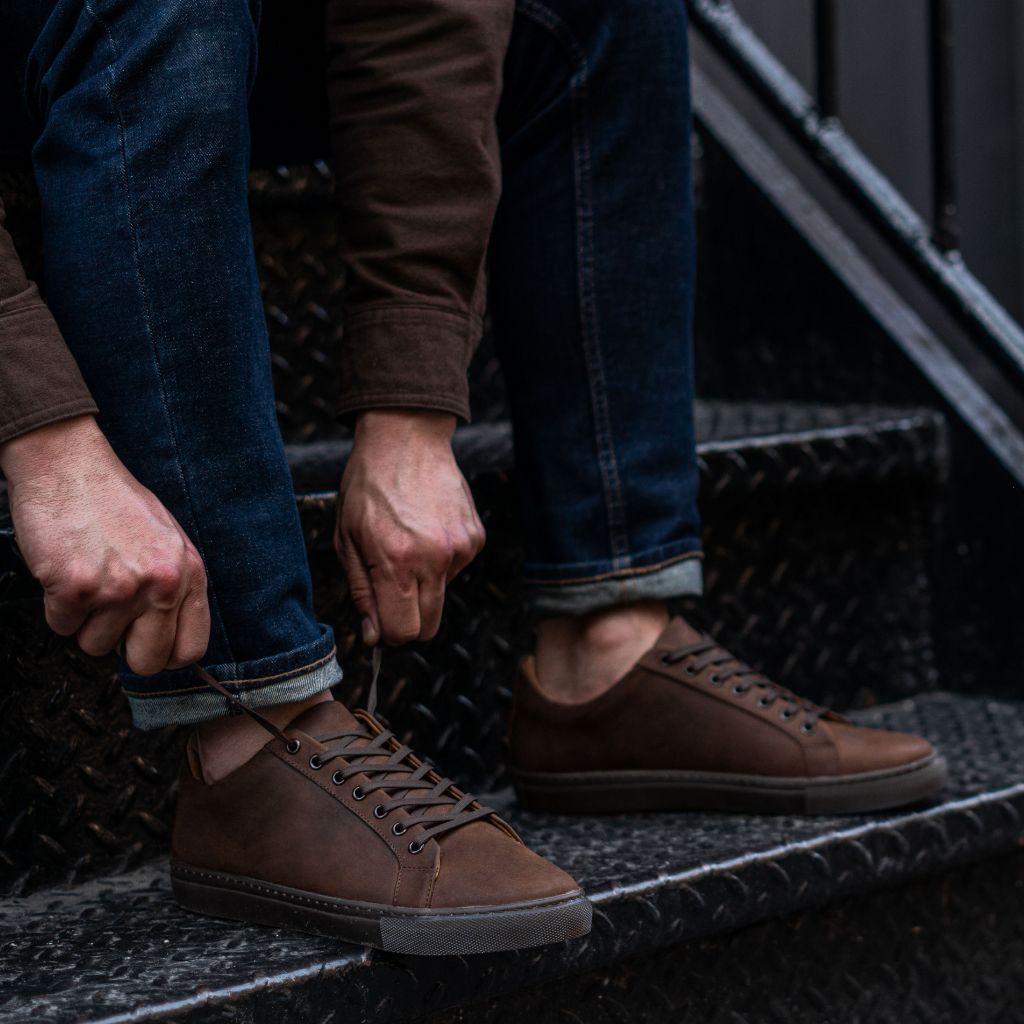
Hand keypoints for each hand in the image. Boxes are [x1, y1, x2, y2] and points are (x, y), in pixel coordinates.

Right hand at [1, 415, 209, 674]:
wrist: (68, 465)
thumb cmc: (114, 501)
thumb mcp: (167, 540)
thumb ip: (175, 587)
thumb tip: (171, 638)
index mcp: (190, 572)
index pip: (191, 648)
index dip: (165, 655)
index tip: (147, 645)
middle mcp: (162, 584)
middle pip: (147, 661)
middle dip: (124, 649)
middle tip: (110, 619)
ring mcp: (120, 588)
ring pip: (96, 645)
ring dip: (86, 620)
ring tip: (88, 576)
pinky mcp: (76, 588)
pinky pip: (62, 626)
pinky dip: (58, 606)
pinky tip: (65, 571)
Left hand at [334, 410, 484, 644]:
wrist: (407, 437)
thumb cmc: (368, 486)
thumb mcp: (347, 539)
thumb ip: (362, 592)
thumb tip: (373, 636)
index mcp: (396, 561)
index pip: (404, 632)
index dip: (390, 634)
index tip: (381, 623)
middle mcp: (433, 559)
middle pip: (430, 626)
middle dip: (408, 620)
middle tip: (391, 593)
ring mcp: (460, 548)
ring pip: (441, 596)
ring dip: (424, 584)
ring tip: (407, 543)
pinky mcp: (475, 537)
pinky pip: (455, 569)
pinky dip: (440, 559)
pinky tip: (426, 529)